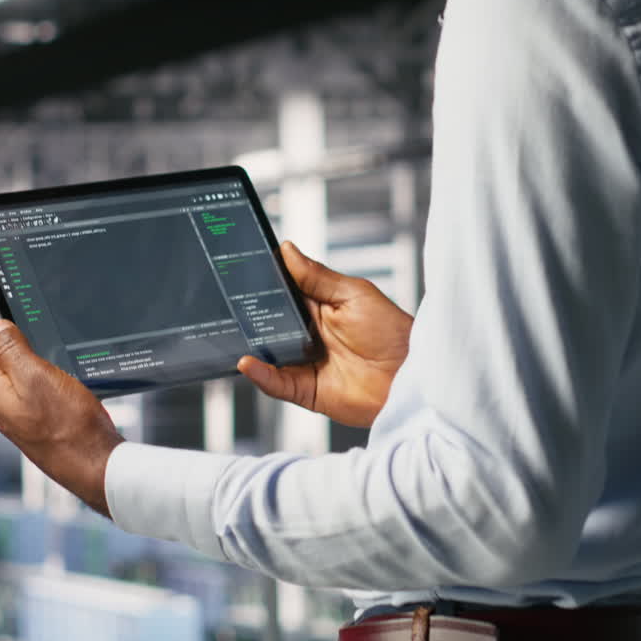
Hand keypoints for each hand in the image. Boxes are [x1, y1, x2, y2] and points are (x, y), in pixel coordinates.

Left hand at [0, 309, 123, 516]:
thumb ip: (12, 350)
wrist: (95, 466)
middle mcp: (4, 407)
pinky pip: (33, 391)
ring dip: (25, 354)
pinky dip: (39, 373)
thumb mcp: (38, 377)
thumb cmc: (69, 427)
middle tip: (20, 312)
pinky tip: (55, 371)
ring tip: (37, 334)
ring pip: (17, 376)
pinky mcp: (41, 425)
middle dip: (7, 335)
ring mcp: (22, 418)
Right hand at [238, 241, 412, 428]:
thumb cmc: (392, 333)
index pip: (282, 292)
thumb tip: (287, 251)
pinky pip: (276, 383)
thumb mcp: (354, 294)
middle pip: (268, 322)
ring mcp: (304, 362)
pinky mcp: (305, 389)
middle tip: (229, 302)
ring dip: (250, 345)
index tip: (241, 268)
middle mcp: (307, 334)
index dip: (263, 282)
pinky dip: (260, 375)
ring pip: (267, 353)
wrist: (411, 376)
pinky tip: (248, 362)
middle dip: (249, 314)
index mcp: (319, 307)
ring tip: (232, 332)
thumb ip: (318, 277)